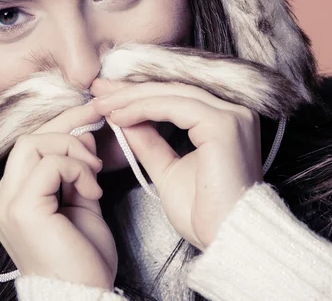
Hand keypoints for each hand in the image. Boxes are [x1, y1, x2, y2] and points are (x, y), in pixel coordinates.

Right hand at [0, 102, 117, 288]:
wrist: (82, 294)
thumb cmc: (82, 256)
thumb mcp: (83, 202)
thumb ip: (78, 168)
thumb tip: (84, 133)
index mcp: (13, 196)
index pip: (32, 145)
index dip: (63, 125)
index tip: (92, 114)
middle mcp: (2, 198)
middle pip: (30, 138)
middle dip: (69, 128)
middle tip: (98, 137)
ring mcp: (7, 204)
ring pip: (35, 143)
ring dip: (73, 151)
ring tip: (94, 174)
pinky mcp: (22, 209)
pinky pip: (49, 165)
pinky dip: (76, 169)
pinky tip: (92, 192)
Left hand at [91, 79, 261, 249]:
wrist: (226, 240)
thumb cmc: (205, 214)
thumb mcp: (168, 170)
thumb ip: (149, 143)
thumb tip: (124, 120)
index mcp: (224, 121)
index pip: (176, 97)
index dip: (139, 94)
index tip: (107, 96)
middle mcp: (234, 112)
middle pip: (173, 90)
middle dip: (131, 90)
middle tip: (97, 90)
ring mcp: (231, 116)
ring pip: (172, 94)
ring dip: (132, 98)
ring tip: (101, 104)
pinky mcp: (223, 124)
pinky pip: (174, 106)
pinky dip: (143, 108)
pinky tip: (119, 116)